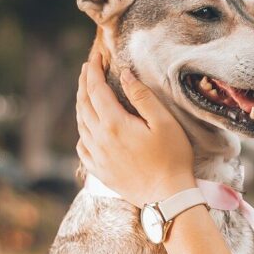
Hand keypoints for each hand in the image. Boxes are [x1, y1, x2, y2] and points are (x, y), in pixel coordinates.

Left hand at [76, 50, 196, 205]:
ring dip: (81, 104)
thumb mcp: (163, 122)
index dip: (93, 70)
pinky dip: (82, 131)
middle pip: (83, 104)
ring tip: (86, 91)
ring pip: (81, 124)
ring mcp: (97, 157)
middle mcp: (99, 139)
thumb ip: (142, 96)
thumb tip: (124, 74)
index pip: (96, 89)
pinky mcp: (100, 171)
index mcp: (114, 124)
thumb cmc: (172, 158)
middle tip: (87, 67)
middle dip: (84, 82)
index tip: (95, 56)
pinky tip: (88, 128)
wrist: (167, 197)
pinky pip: (82, 147)